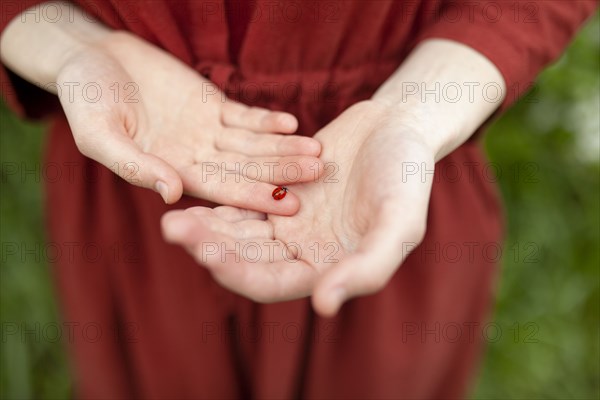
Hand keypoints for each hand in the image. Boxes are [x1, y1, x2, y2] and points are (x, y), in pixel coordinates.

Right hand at [56, 31, 321, 212]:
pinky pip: (245, 116)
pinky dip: (267, 120)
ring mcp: (207, 132)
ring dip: (283, 148)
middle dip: (281, 172)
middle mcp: (195, 157)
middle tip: (317, 174)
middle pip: (246, 169)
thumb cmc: (86, 100)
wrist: (91, 58)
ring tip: (316, 152)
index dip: (254, 196)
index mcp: (171, 172)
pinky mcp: (213, 105)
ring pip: (252, 145)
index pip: (220, 190)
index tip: (287, 204)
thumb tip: (171, 193)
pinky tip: (291, 122)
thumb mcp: (100, 134)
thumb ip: (134, 164)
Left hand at [161, 101, 434, 315]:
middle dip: (207, 246)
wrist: (399, 128)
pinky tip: (192, 192)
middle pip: (243, 257)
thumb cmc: (408, 178)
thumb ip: (366, 268)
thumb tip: (323, 307)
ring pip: (237, 230)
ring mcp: (287, 220)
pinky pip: (242, 198)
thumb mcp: (400, 224)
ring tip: (173, 217)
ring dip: (205, 225)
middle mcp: (301, 251)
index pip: (270, 283)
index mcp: (326, 269)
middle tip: (172, 228)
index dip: (237, 273)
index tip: (207, 254)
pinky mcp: (278, 190)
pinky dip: (220, 198)